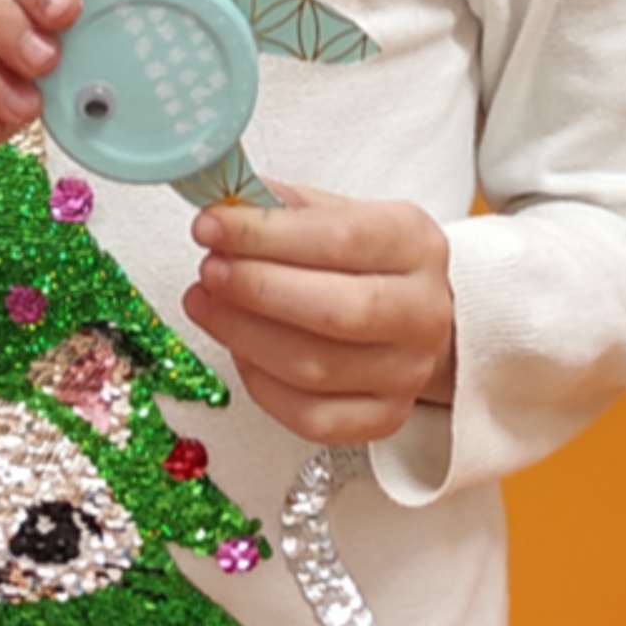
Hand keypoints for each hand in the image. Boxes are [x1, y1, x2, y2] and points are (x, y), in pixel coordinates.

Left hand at [182, 185, 455, 443]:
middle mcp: (423, 312)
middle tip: (208, 270)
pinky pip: (311, 417)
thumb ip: (282, 208)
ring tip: (203, 301)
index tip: (209, 226)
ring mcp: (407, 373)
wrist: (411, 316)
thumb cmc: (364, 259)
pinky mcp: (385, 418)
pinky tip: (236, 348)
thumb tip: (219, 206)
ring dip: (243, 334)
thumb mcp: (336, 213)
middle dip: (256, 289)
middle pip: (335, 311)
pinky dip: (261, 382)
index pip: (340, 238)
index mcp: (416, 244)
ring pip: (315, 368)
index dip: (265, 234)